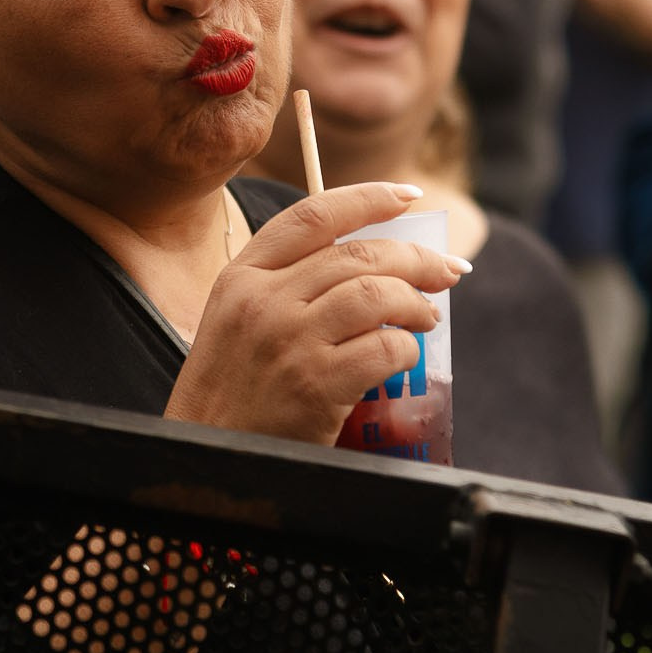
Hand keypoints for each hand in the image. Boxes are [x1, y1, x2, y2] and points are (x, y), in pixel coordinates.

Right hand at [165, 182, 466, 444]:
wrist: (205, 455)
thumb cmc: (230, 389)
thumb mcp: (237, 318)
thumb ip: (286, 283)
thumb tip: (367, 261)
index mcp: (242, 275)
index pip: (313, 215)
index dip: (369, 198)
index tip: (408, 196)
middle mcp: (264, 299)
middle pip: (357, 254)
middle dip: (415, 258)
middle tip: (446, 271)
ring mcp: (289, 340)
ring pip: (376, 293)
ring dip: (415, 302)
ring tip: (426, 317)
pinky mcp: (315, 385)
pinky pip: (383, 347)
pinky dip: (406, 348)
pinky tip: (405, 356)